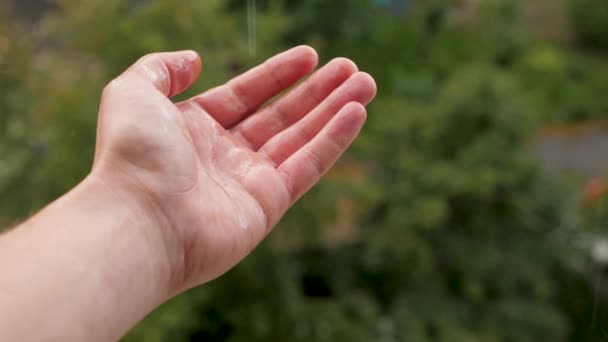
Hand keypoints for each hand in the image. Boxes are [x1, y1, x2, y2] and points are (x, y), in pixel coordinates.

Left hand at [92, 46, 376, 292]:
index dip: (279, 73)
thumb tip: (196, 59)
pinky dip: (333, 140)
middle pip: (282, 116)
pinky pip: (308, 166)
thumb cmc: (132, 156)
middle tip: (352, 70)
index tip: (311, 55)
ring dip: (335, 111)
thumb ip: (161, 68)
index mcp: (196, 128)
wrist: (139, 220)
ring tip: (365, 85)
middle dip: (318, 91)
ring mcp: (249, 181)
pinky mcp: (269, 205)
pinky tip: (355, 113)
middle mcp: (225, 154)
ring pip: (302, 138)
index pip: (247, 93)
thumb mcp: (132, 92)